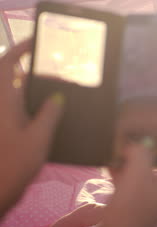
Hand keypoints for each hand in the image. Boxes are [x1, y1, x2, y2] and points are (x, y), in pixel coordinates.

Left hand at [0, 40, 63, 216]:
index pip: (8, 65)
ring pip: (18, 97)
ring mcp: (3, 120)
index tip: (37, 44)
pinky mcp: (7, 132)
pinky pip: (20, 112)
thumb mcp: (39, 137)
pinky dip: (35, 109)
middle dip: (33, 72)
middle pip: (14, 80)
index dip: (20, 50)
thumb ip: (50, 113)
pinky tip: (53, 117)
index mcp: (4, 101)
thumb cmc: (15, 163)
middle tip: (58, 71)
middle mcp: (1, 107)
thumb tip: (58, 95)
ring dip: (36, 92)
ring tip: (61, 93)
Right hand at [89, 132, 156, 226]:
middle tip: (142, 127)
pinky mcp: (136, 199)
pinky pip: (132, 176)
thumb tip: (137, 141)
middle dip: (156, 139)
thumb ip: (141, 153)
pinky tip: (109, 160)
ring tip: (120, 140)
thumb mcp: (137, 176)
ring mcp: (152, 192)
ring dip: (135, 152)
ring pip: (148, 164)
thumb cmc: (130, 213)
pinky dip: (123, 167)